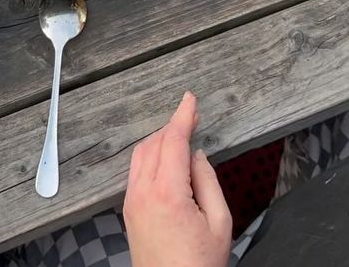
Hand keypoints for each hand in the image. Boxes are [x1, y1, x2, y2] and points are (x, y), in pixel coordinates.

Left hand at [124, 92, 231, 266]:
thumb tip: (197, 155)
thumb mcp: (219, 224)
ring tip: (181, 134)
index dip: (183, 116)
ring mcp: (132, 201)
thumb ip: (208, 182)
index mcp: (168, 194)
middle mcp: (143, 193)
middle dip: (172, 126)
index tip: (190, 99)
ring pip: (141, 154)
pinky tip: (165, 158)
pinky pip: (136, 171)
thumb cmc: (198, 265)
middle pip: (154, 142)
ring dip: (160, 139)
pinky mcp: (129, 210)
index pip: (173, 141)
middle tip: (191, 117)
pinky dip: (150, 155)